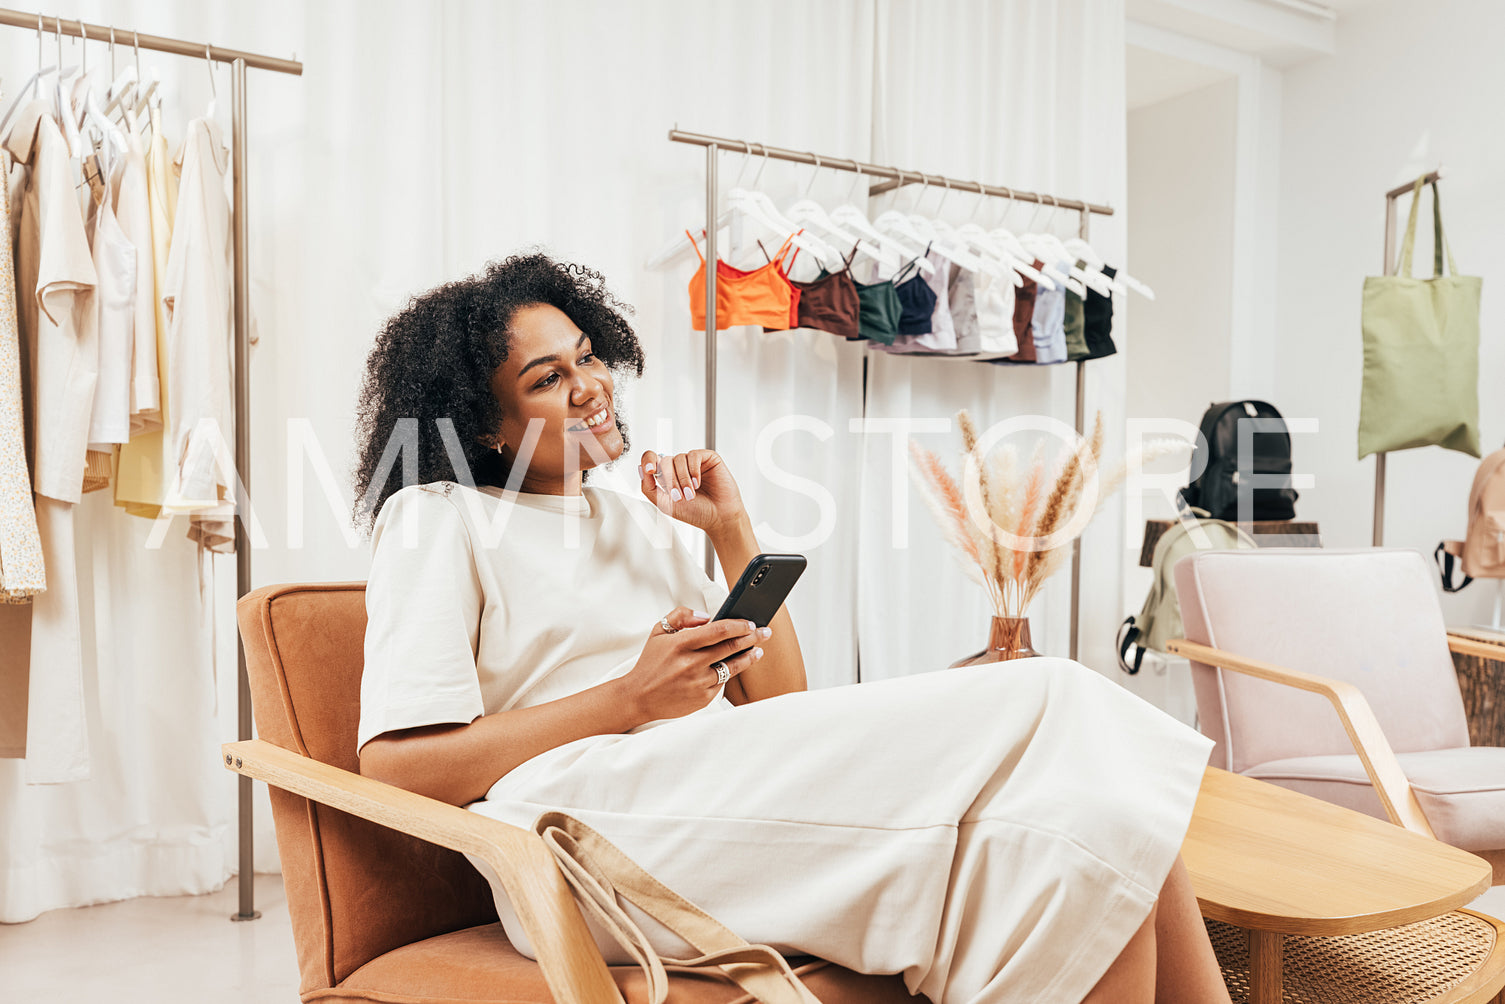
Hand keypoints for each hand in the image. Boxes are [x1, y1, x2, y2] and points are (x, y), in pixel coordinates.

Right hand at [617, 606, 772, 722]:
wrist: (638, 697)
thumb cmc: (650, 663)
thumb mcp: (658, 631)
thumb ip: (681, 616)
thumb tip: (706, 617)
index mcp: (680, 644)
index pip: (718, 630)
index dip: (738, 625)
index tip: (749, 623)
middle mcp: (690, 664)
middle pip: (731, 647)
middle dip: (752, 637)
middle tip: (764, 632)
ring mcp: (698, 683)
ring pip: (732, 667)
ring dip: (749, 657)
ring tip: (758, 650)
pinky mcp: (702, 699)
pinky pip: (723, 682)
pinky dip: (730, 673)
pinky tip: (736, 665)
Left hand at [638, 448, 745, 534]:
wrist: (718, 518)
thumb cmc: (695, 512)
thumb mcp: (665, 504)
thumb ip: (648, 487)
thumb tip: (640, 469)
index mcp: (667, 475)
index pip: (652, 458)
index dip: (648, 460)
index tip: (650, 470)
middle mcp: (679, 466)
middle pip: (664, 461)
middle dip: (670, 480)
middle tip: (679, 496)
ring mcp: (694, 461)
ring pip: (678, 458)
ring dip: (682, 478)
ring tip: (690, 493)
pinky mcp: (708, 458)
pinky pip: (694, 455)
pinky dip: (693, 470)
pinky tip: (698, 483)